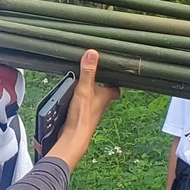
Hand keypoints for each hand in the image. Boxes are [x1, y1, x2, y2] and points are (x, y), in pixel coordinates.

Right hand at [40, 50, 119, 169]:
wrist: (74, 136)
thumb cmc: (83, 116)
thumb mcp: (84, 89)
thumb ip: (88, 71)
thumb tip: (93, 53)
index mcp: (106, 96)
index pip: (115, 87)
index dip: (115, 79)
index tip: (112, 70)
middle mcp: (102, 104)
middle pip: (105, 92)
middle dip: (101, 83)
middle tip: (96, 73)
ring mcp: (93, 111)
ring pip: (95, 98)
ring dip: (91, 92)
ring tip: (84, 82)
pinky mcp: (83, 116)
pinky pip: (85, 105)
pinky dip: (82, 100)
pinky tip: (74, 97)